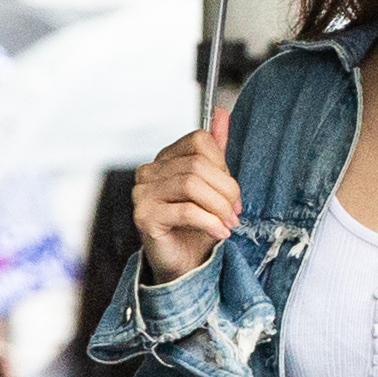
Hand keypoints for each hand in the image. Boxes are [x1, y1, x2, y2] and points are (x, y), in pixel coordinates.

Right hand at [135, 126, 241, 281]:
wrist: (182, 264)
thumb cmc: (195, 227)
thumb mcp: (212, 186)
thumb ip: (215, 152)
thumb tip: (222, 113)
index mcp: (165, 159)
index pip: (199, 141)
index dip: (223, 165)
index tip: (232, 194)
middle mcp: (148, 172)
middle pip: (198, 165)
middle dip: (226, 190)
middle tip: (235, 212)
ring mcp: (142, 193)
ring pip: (192, 185)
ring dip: (219, 207)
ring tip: (228, 223)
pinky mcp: (144, 216)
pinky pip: (185, 211)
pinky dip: (209, 222)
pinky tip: (219, 233)